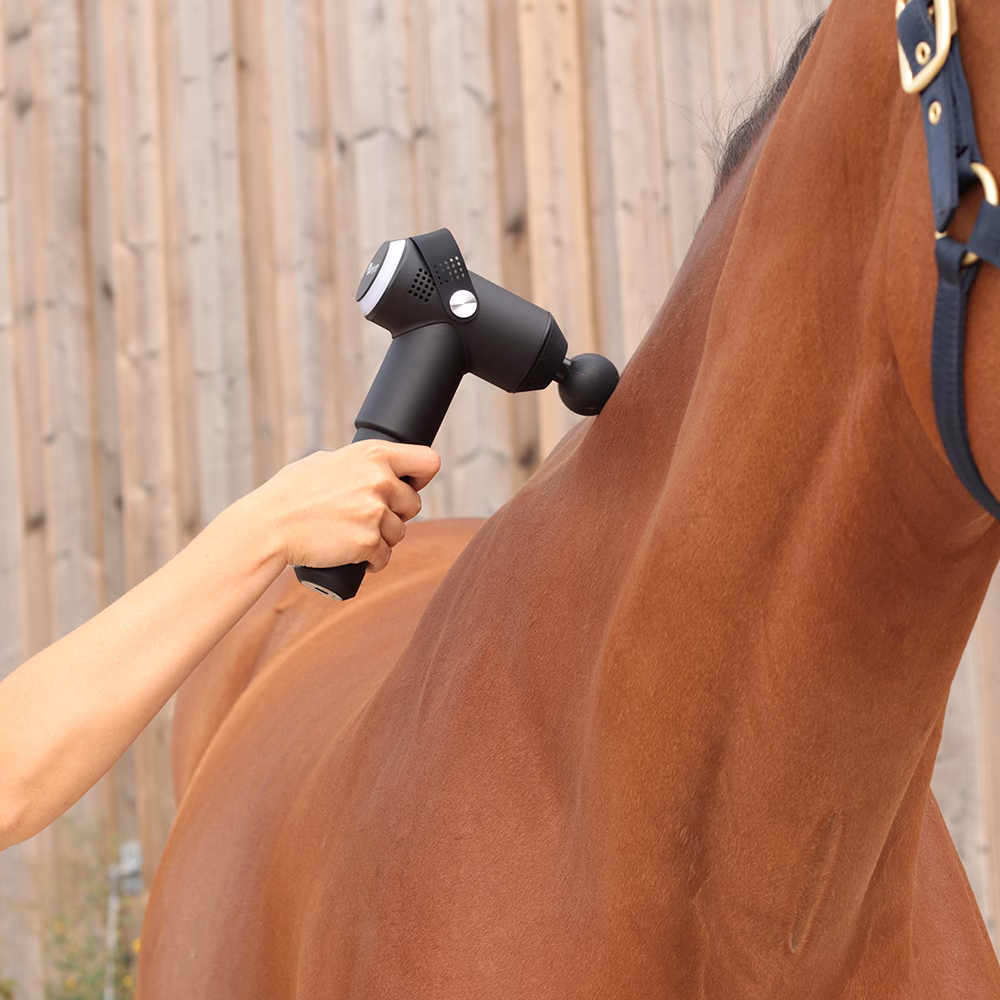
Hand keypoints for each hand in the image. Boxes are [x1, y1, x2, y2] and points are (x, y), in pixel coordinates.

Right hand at [243, 441, 440, 571]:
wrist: (270, 525)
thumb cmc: (292, 492)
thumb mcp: (326, 460)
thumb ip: (358, 463)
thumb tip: (380, 468)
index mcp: (373, 454)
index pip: (428, 461)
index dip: (421, 476)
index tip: (411, 484)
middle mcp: (380, 480)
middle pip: (414, 504)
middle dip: (396, 512)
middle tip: (366, 516)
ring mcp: (376, 513)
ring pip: (400, 532)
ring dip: (382, 537)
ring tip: (353, 534)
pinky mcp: (369, 542)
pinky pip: (385, 556)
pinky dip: (372, 560)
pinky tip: (354, 554)